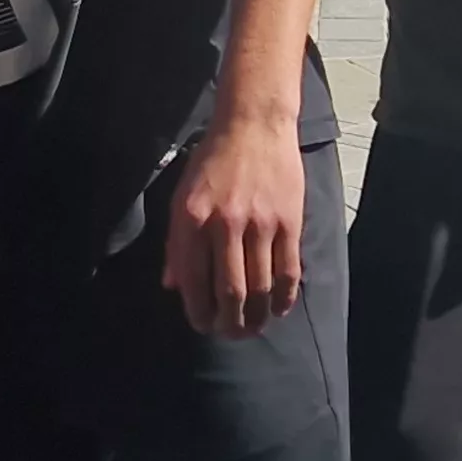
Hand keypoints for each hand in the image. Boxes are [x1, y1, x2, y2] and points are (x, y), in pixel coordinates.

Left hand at [163, 120, 303, 337]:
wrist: (253, 126)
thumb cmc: (212, 163)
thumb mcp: (182, 197)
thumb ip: (176, 244)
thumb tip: (172, 286)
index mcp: (192, 220)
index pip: (194, 281)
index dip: (199, 312)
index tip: (202, 325)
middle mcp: (225, 224)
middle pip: (231, 292)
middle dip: (229, 323)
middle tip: (230, 334)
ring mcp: (260, 224)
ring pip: (261, 287)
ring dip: (257, 317)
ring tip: (253, 329)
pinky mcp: (289, 222)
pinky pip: (288, 271)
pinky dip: (284, 297)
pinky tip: (278, 309)